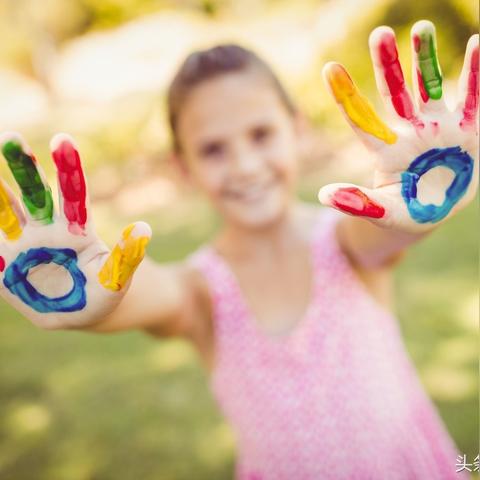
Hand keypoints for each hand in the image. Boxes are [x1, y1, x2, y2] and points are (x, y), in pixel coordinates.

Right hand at [0, 133, 150, 329]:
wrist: (79, 312)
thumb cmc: (102, 292)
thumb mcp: (115, 279)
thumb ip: (126, 256)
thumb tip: (144, 228)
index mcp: (76, 230)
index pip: (73, 195)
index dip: (68, 170)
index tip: (63, 140)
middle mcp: (48, 230)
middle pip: (35, 195)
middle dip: (24, 167)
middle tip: (11, 138)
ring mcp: (23, 243)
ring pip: (7, 211)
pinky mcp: (4, 261)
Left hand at [319, 20, 478, 233]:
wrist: (435, 210)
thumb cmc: (405, 212)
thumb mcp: (383, 212)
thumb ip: (359, 203)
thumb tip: (324, 196)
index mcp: (386, 152)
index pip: (363, 121)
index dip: (347, 97)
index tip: (329, 68)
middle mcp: (409, 132)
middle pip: (395, 95)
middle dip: (388, 65)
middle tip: (379, 34)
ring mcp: (437, 128)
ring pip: (430, 88)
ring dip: (426, 59)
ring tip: (421, 28)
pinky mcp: (466, 129)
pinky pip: (472, 97)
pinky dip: (476, 73)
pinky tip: (477, 43)